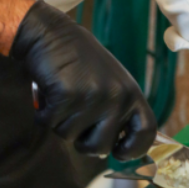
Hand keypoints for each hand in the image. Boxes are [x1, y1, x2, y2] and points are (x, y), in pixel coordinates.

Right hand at [11, 1, 156, 160]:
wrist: (50, 34)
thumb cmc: (78, 62)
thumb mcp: (110, 82)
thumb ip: (118, 110)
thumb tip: (117, 148)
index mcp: (131, 93)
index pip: (146, 132)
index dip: (133, 150)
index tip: (119, 153)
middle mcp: (117, 97)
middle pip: (100, 148)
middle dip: (82, 141)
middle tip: (74, 118)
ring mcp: (92, 98)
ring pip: (69, 137)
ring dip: (59, 122)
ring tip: (61, 95)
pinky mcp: (66, 97)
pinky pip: (49, 124)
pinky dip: (42, 114)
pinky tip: (47, 92)